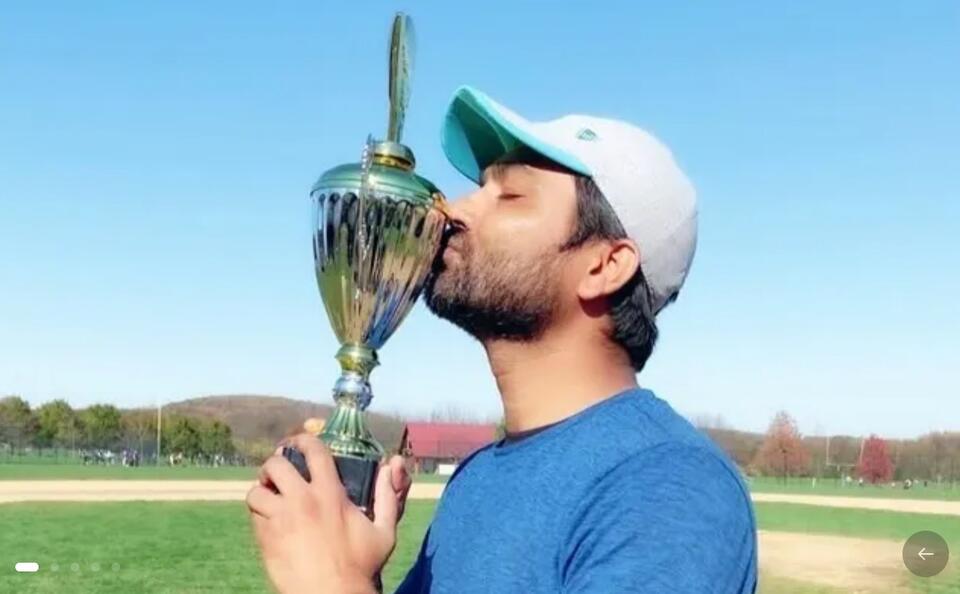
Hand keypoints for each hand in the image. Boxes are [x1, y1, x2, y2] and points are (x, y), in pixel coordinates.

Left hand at [246, 434, 411, 593]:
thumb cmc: (361, 567)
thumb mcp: (383, 531)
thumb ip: (389, 496)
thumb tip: (392, 466)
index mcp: (330, 494)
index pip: (313, 451)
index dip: (303, 440)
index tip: (298, 442)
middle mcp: (302, 501)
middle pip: (276, 464)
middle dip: (273, 464)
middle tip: (276, 473)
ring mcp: (281, 519)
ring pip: (256, 491)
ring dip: (261, 491)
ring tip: (267, 496)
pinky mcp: (266, 538)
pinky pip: (253, 515)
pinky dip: (258, 514)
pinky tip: (268, 520)